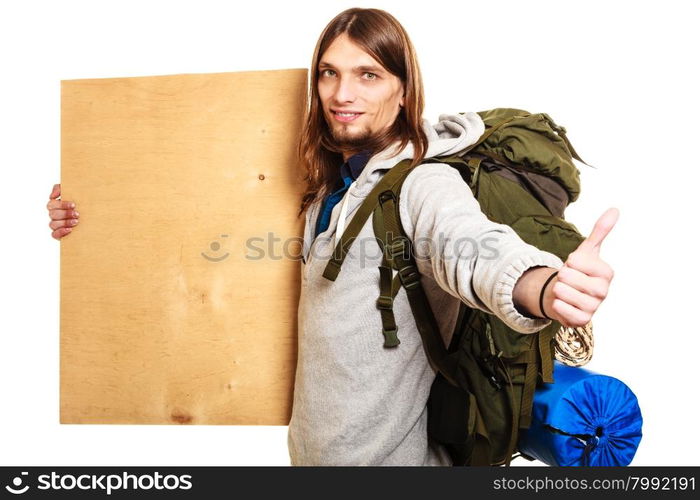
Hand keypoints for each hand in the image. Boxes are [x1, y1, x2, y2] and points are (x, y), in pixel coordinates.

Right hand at [47, 183, 78, 239]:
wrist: (93, 215)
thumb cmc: (81, 202)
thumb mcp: (74, 192)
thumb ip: (61, 188)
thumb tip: (52, 196)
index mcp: (55, 205)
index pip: (52, 204)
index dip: (61, 205)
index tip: (74, 205)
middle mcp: (54, 214)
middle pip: (53, 214)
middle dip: (65, 214)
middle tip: (77, 214)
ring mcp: (56, 224)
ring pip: (53, 224)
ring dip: (65, 223)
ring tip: (76, 222)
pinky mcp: (58, 234)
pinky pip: (54, 234)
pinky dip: (61, 232)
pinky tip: (70, 230)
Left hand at [546, 208, 618, 327]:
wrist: (568, 294)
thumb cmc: (579, 270)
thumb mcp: (587, 250)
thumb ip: (600, 231)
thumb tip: (614, 210)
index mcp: (606, 272)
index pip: (574, 261)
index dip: (569, 261)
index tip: (576, 266)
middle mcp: (604, 291)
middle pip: (566, 277)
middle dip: (561, 276)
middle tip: (569, 280)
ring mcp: (594, 307)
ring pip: (561, 293)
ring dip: (557, 290)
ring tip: (566, 290)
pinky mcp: (582, 321)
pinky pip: (561, 309)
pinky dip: (557, 305)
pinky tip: (563, 303)